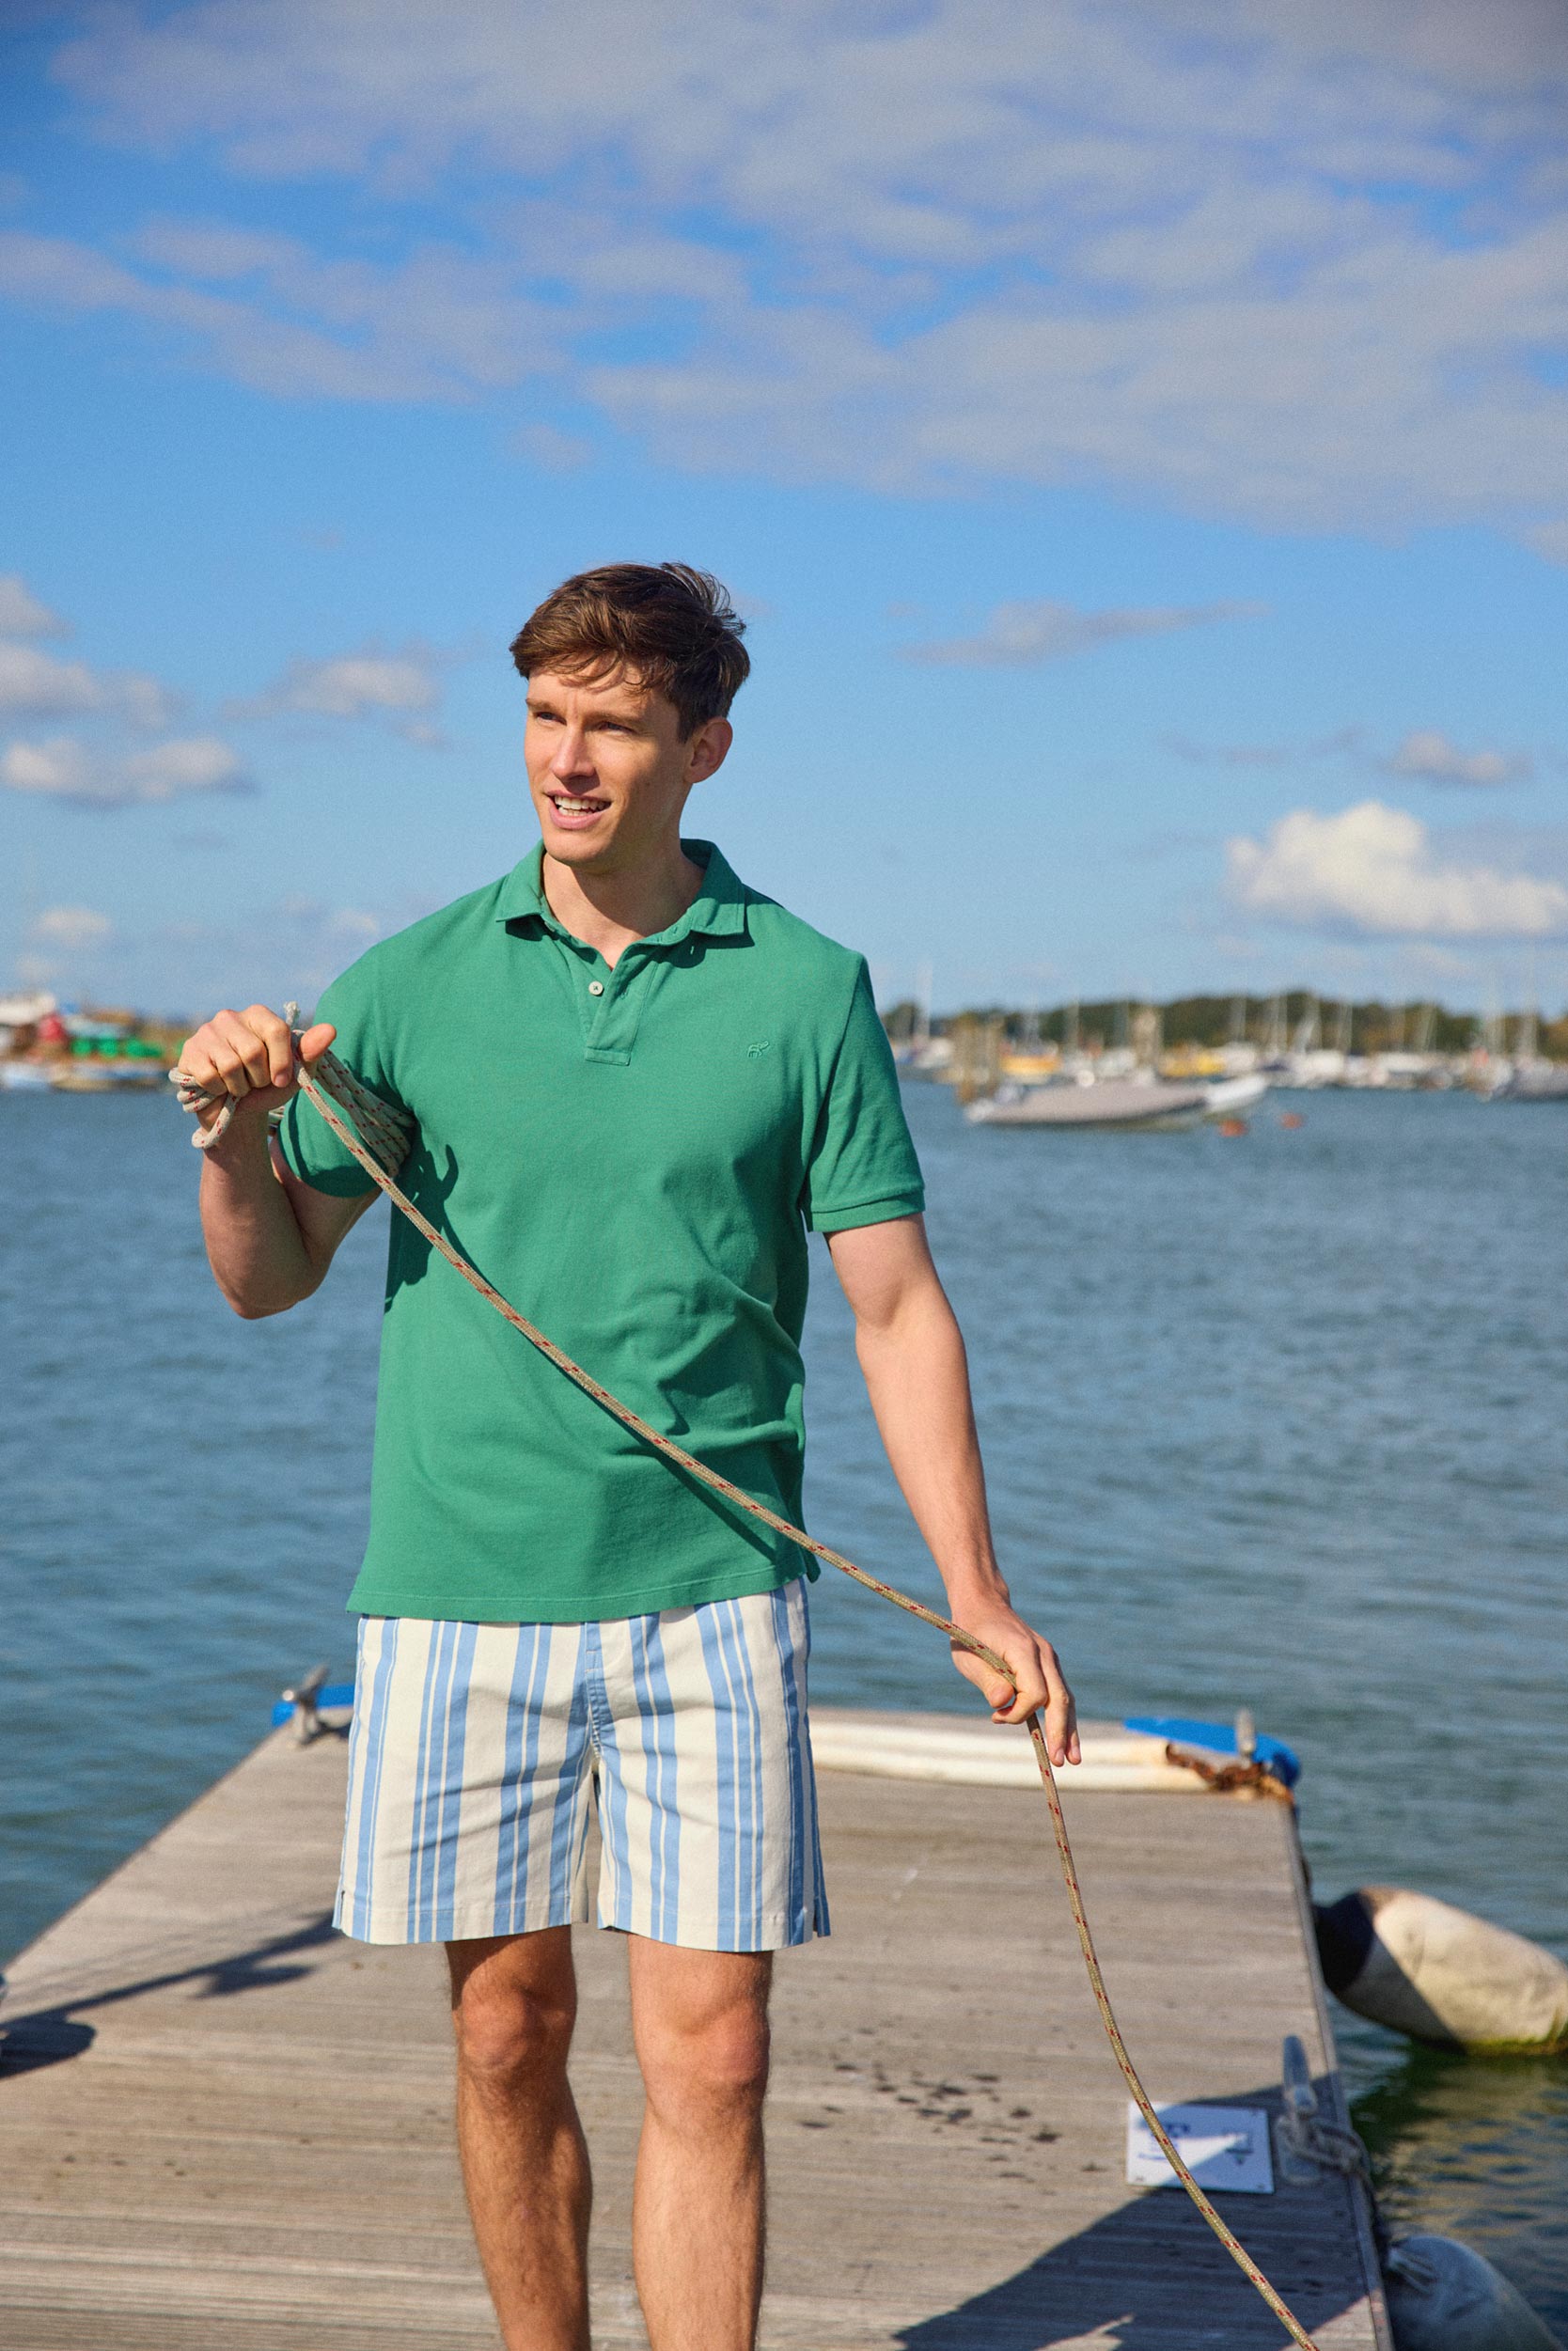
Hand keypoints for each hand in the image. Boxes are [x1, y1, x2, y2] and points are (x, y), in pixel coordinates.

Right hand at [178, 1004, 335, 1137]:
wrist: (237, 1112)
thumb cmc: (268, 1087)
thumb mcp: (295, 1073)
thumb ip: (311, 1051)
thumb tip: (330, 1030)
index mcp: (258, 1015)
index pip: (277, 1030)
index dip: (282, 1062)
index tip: (282, 1081)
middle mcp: (229, 1017)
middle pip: (252, 1051)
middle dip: (259, 1078)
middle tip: (255, 1082)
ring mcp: (206, 1033)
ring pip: (230, 1066)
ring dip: (240, 1087)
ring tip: (238, 1086)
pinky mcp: (189, 1053)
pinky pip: (209, 1077)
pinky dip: (220, 1091)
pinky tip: (219, 1088)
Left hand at [948, 1596, 1079, 1765]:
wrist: (983, 1605)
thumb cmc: (971, 1633)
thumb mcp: (968, 1657)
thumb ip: (987, 1681)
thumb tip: (1002, 1705)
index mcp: (1023, 1650)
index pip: (1035, 1692)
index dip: (1018, 1712)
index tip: (995, 1718)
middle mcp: (1043, 1654)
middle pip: (1059, 1698)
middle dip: (1060, 1731)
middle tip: (1059, 1761)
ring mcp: (1049, 1659)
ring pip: (1065, 1698)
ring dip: (1069, 1729)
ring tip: (1073, 1759)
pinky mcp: (1047, 1665)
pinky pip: (1059, 1693)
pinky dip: (1063, 1717)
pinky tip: (1068, 1739)